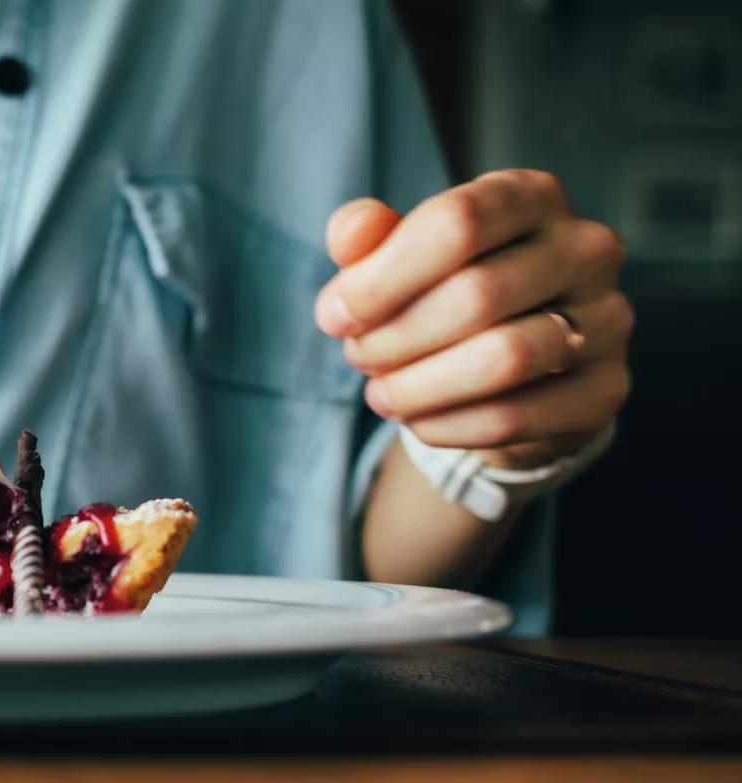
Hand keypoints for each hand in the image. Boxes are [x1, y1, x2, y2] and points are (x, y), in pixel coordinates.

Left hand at [315, 169, 631, 468]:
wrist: (512, 370)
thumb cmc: (445, 293)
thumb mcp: (400, 254)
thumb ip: (367, 235)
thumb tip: (351, 234)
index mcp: (533, 196)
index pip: (457, 222)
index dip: (380, 278)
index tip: (335, 316)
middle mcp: (586, 248)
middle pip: (476, 295)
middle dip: (394, 338)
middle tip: (358, 357)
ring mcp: (608, 319)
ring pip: (504, 358)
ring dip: (420, 386)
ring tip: (382, 394)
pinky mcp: (606, 389)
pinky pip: (515, 417)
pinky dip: (447, 425)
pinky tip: (417, 421)